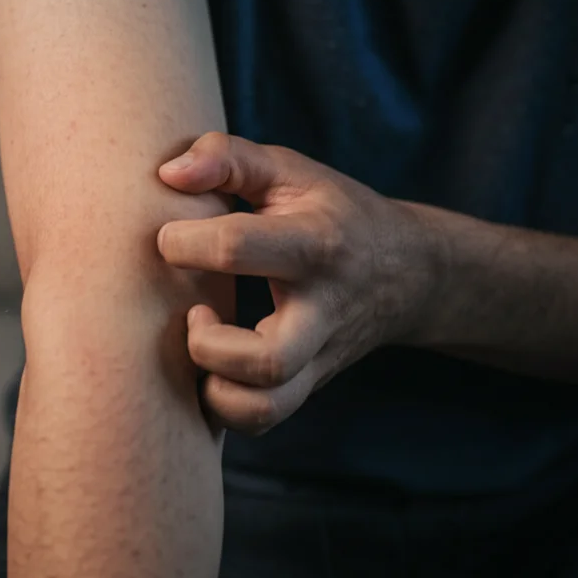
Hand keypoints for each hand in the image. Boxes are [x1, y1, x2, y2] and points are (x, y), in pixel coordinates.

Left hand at [156, 133, 438, 435]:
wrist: (409, 272)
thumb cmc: (332, 212)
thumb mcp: (291, 171)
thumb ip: (228, 158)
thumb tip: (168, 174)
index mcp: (314, 244)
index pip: (236, 247)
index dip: (180, 240)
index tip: (169, 236)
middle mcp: (320, 311)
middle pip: (266, 359)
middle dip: (207, 343)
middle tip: (190, 309)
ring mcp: (316, 357)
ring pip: (265, 406)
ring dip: (214, 387)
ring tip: (201, 343)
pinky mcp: (307, 384)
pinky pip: (261, 420)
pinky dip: (223, 408)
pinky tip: (207, 369)